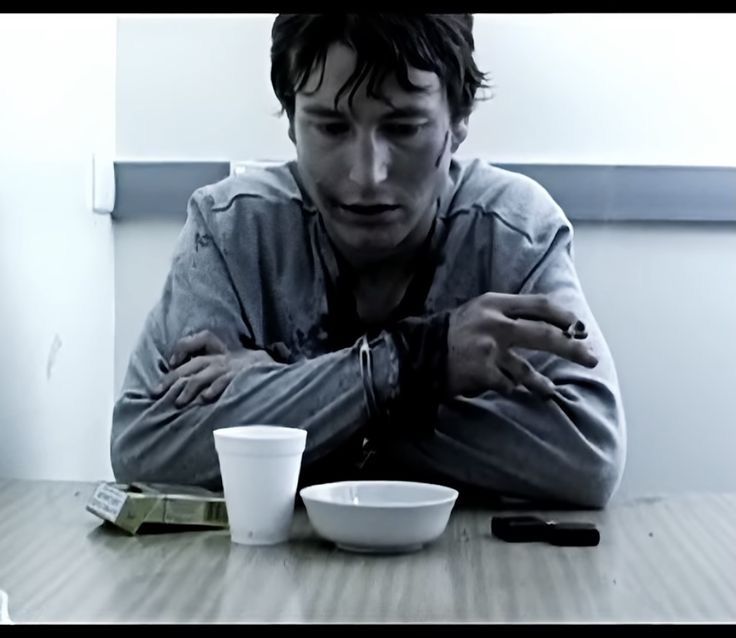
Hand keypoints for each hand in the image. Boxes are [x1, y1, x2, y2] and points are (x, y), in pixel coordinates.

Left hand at [155, 330, 274, 406]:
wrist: (271, 367)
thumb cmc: (244, 366)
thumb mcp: (226, 359)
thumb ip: (207, 365)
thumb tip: (187, 382)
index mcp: (217, 350)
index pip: (197, 341)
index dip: (182, 349)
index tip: (170, 362)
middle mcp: (220, 358)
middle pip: (192, 365)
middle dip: (172, 379)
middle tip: (157, 392)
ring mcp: (229, 367)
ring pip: (203, 376)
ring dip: (189, 388)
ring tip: (178, 402)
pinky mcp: (238, 377)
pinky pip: (224, 382)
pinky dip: (214, 389)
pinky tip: (204, 398)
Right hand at [446, 293, 597, 397]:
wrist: (419, 351)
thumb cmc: (453, 331)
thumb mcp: (479, 310)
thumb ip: (508, 314)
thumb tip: (548, 324)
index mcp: (495, 303)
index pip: (540, 305)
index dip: (564, 316)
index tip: (579, 327)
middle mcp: (495, 323)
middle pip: (545, 335)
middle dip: (572, 349)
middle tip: (591, 358)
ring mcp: (489, 350)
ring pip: (528, 370)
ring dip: (541, 384)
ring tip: (549, 391)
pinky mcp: (482, 373)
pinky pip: (506, 384)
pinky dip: (507, 388)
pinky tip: (505, 389)